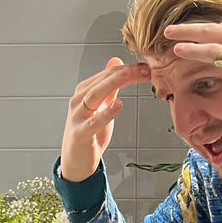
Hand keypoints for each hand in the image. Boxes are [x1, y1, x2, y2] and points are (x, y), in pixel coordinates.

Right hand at [61, 57, 151, 181]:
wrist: (76, 161)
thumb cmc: (89, 133)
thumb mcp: (101, 106)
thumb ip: (109, 86)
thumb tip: (116, 61)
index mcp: (84, 91)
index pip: (107, 74)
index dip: (127, 68)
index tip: (145, 66)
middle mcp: (79, 100)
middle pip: (102, 81)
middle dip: (124, 73)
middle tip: (144, 68)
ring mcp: (78, 116)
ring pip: (95, 95)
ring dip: (113, 83)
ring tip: (129, 75)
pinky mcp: (80, 133)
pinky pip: (94, 121)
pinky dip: (106, 112)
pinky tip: (118, 105)